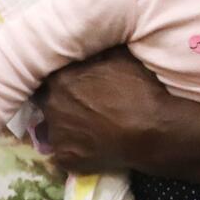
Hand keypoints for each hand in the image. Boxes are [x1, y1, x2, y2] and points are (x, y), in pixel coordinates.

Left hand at [35, 48, 188, 174]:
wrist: (152, 132)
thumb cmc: (138, 91)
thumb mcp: (120, 58)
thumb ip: (96, 50)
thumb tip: (88, 40)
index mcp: (60, 80)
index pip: (46, 77)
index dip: (58, 80)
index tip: (69, 83)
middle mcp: (51, 106)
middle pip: (47, 102)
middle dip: (59, 102)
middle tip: (78, 105)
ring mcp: (56, 135)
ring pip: (52, 128)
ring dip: (63, 126)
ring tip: (83, 127)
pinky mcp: (64, 159)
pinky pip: (61, 152)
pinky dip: (71, 149)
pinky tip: (87, 146)